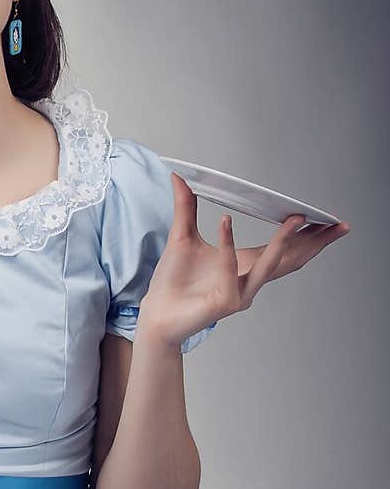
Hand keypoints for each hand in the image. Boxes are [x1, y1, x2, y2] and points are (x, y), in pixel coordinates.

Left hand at [136, 172, 350, 347]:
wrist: (156, 313)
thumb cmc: (171, 282)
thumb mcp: (182, 235)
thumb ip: (186, 206)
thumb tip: (179, 176)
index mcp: (245, 266)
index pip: (286, 251)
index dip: (309, 238)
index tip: (328, 222)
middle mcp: (248, 282)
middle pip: (290, 260)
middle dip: (314, 242)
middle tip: (332, 223)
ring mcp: (240, 294)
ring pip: (268, 265)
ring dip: (283, 242)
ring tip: (295, 218)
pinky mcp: (225, 302)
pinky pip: (229, 268)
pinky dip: (227, 244)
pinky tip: (225, 220)